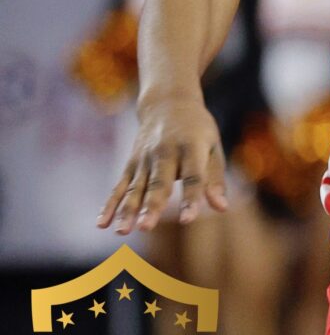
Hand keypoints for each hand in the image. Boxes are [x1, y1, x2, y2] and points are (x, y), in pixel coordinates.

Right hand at [98, 91, 228, 233]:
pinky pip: (119, 186)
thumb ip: (215, 178)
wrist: (167, 102)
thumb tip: (222, 209)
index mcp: (191, 147)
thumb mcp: (213, 146)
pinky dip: (110, 205)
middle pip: (159, 183)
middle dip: (152, 206)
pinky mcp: (131, 163)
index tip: (187, 220)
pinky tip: (102, 224)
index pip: (192, 176)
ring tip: (122, 231)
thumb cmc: (198, 129)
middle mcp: (165, 153)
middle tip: (146, 227)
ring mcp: (144, 158)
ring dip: (127, 210)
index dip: (190, 198)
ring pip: (135, 187)